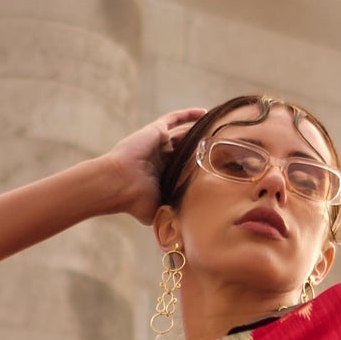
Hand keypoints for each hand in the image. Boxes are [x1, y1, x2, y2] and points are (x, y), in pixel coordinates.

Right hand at [101, 107, 208, 224]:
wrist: (119, 184)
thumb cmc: (135, 201)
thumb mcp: (157, 211)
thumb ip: (170, 213)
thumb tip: (184, 226)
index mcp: (160, 176)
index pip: (183, 170)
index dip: (198, 169)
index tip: (215, 170)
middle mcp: (160, 158)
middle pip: (185, 151)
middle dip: (200, 150)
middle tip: (221, 150)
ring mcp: (158, 143)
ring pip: (183, 134)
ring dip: (197, 133)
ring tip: (216, 131)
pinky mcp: (155, 131)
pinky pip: (174, 119)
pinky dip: (188, 115)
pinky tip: (204, 113)